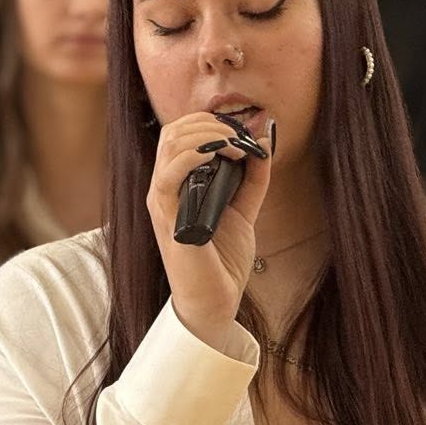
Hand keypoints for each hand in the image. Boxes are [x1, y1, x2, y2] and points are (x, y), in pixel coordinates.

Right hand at [145, 113, 273, 344]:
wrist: (215, 302)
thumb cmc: (222, 261)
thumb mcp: (243, 211)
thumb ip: (252, 179)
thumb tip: (263, 143)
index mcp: (177, 184)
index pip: (181, 134)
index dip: (209, 122)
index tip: (242, 130)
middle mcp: (164, 189)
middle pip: (174, 132)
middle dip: (209, 123)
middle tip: (240, 135)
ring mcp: (162, 202)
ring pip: (170, 145)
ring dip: (206, 134)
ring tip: (236, 144)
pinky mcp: (168, 218)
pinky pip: (170, 174)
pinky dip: (195, 154)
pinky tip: (222, 155)